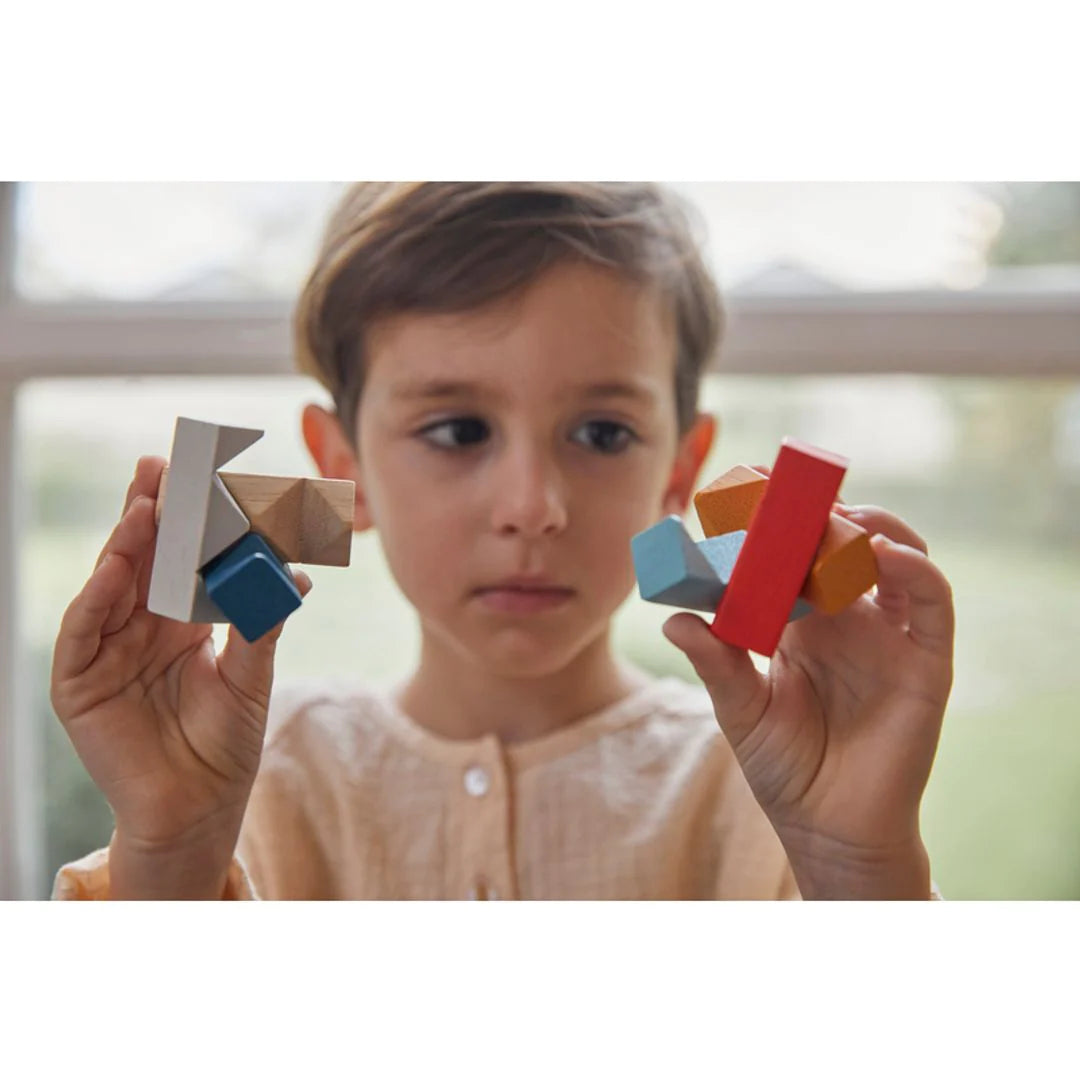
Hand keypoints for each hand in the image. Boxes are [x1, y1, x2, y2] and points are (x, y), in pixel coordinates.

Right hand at [50, 456, 311, 897]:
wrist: (199, 806)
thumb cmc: (226, 742)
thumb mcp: (251, 677)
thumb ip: (262, 626)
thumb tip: (297, 577)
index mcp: (181, 620)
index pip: (178, 558)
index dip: (184, 520)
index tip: (199, 477)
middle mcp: (140, 627)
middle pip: (140, 559)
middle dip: (148, 513)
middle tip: (159, 469)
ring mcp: (107, 651)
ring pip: (110, 585)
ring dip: (123, 545)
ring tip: (144, 507)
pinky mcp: (80, 683)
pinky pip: (82, 632)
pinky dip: (95, 598)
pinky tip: (113, 567)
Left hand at [663, 504, 952, 898]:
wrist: (829, 829)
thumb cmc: (785, 768)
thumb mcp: (741, 710)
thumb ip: (716, 663)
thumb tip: (673, 621)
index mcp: (802, 623)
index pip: (793, 555)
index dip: (776, 521)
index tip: (746, 486)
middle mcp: (848, 619)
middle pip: (842, 543)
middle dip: (818, 512)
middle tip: (785, 491)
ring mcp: (890, 636)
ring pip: (893, 556)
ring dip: (867, 527)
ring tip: (833, 518)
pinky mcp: (925, 662)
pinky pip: (932, 602)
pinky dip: (914, 569)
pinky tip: (883, 554)